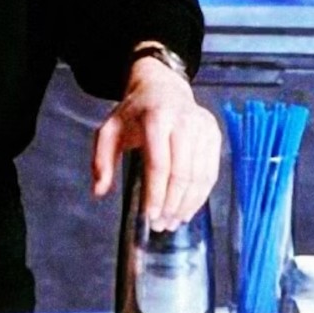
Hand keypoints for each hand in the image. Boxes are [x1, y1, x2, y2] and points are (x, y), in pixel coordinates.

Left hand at [88, 53, 221, 231]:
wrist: (163, 88)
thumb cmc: (134, 113)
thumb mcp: (109, 130)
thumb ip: (101, 160)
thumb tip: (99, 191)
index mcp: (156, 118)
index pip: (159, 164)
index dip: (156, 194)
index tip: (149, 216)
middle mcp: (184, 121)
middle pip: (182, 173)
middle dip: (172, 204)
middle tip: (161, 225)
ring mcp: (203, 128)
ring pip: (200, 176)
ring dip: (187, 204)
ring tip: (173, 222)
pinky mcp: (214, 134)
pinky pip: (211, 172)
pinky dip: (200, 195)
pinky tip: (187, 208)